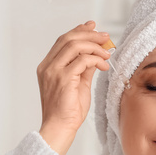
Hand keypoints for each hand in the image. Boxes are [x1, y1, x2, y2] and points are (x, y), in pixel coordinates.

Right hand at [37, 20, 112, 154]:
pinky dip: (96, 59)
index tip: (93, 26)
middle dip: (89, 34)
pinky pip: (82, 60)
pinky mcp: (63, 79)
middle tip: (105, 37)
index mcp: (48, 66)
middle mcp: (48, 66)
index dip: (78, 31)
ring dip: (94, 46)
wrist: (60, 128)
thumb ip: (84, 69)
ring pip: (74, 46)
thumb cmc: (68, 111)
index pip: (62, 41)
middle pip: (68, 38)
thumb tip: (95, 55)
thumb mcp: (79, 84)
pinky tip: (104, 65)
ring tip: (107, 52)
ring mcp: (53, 71)